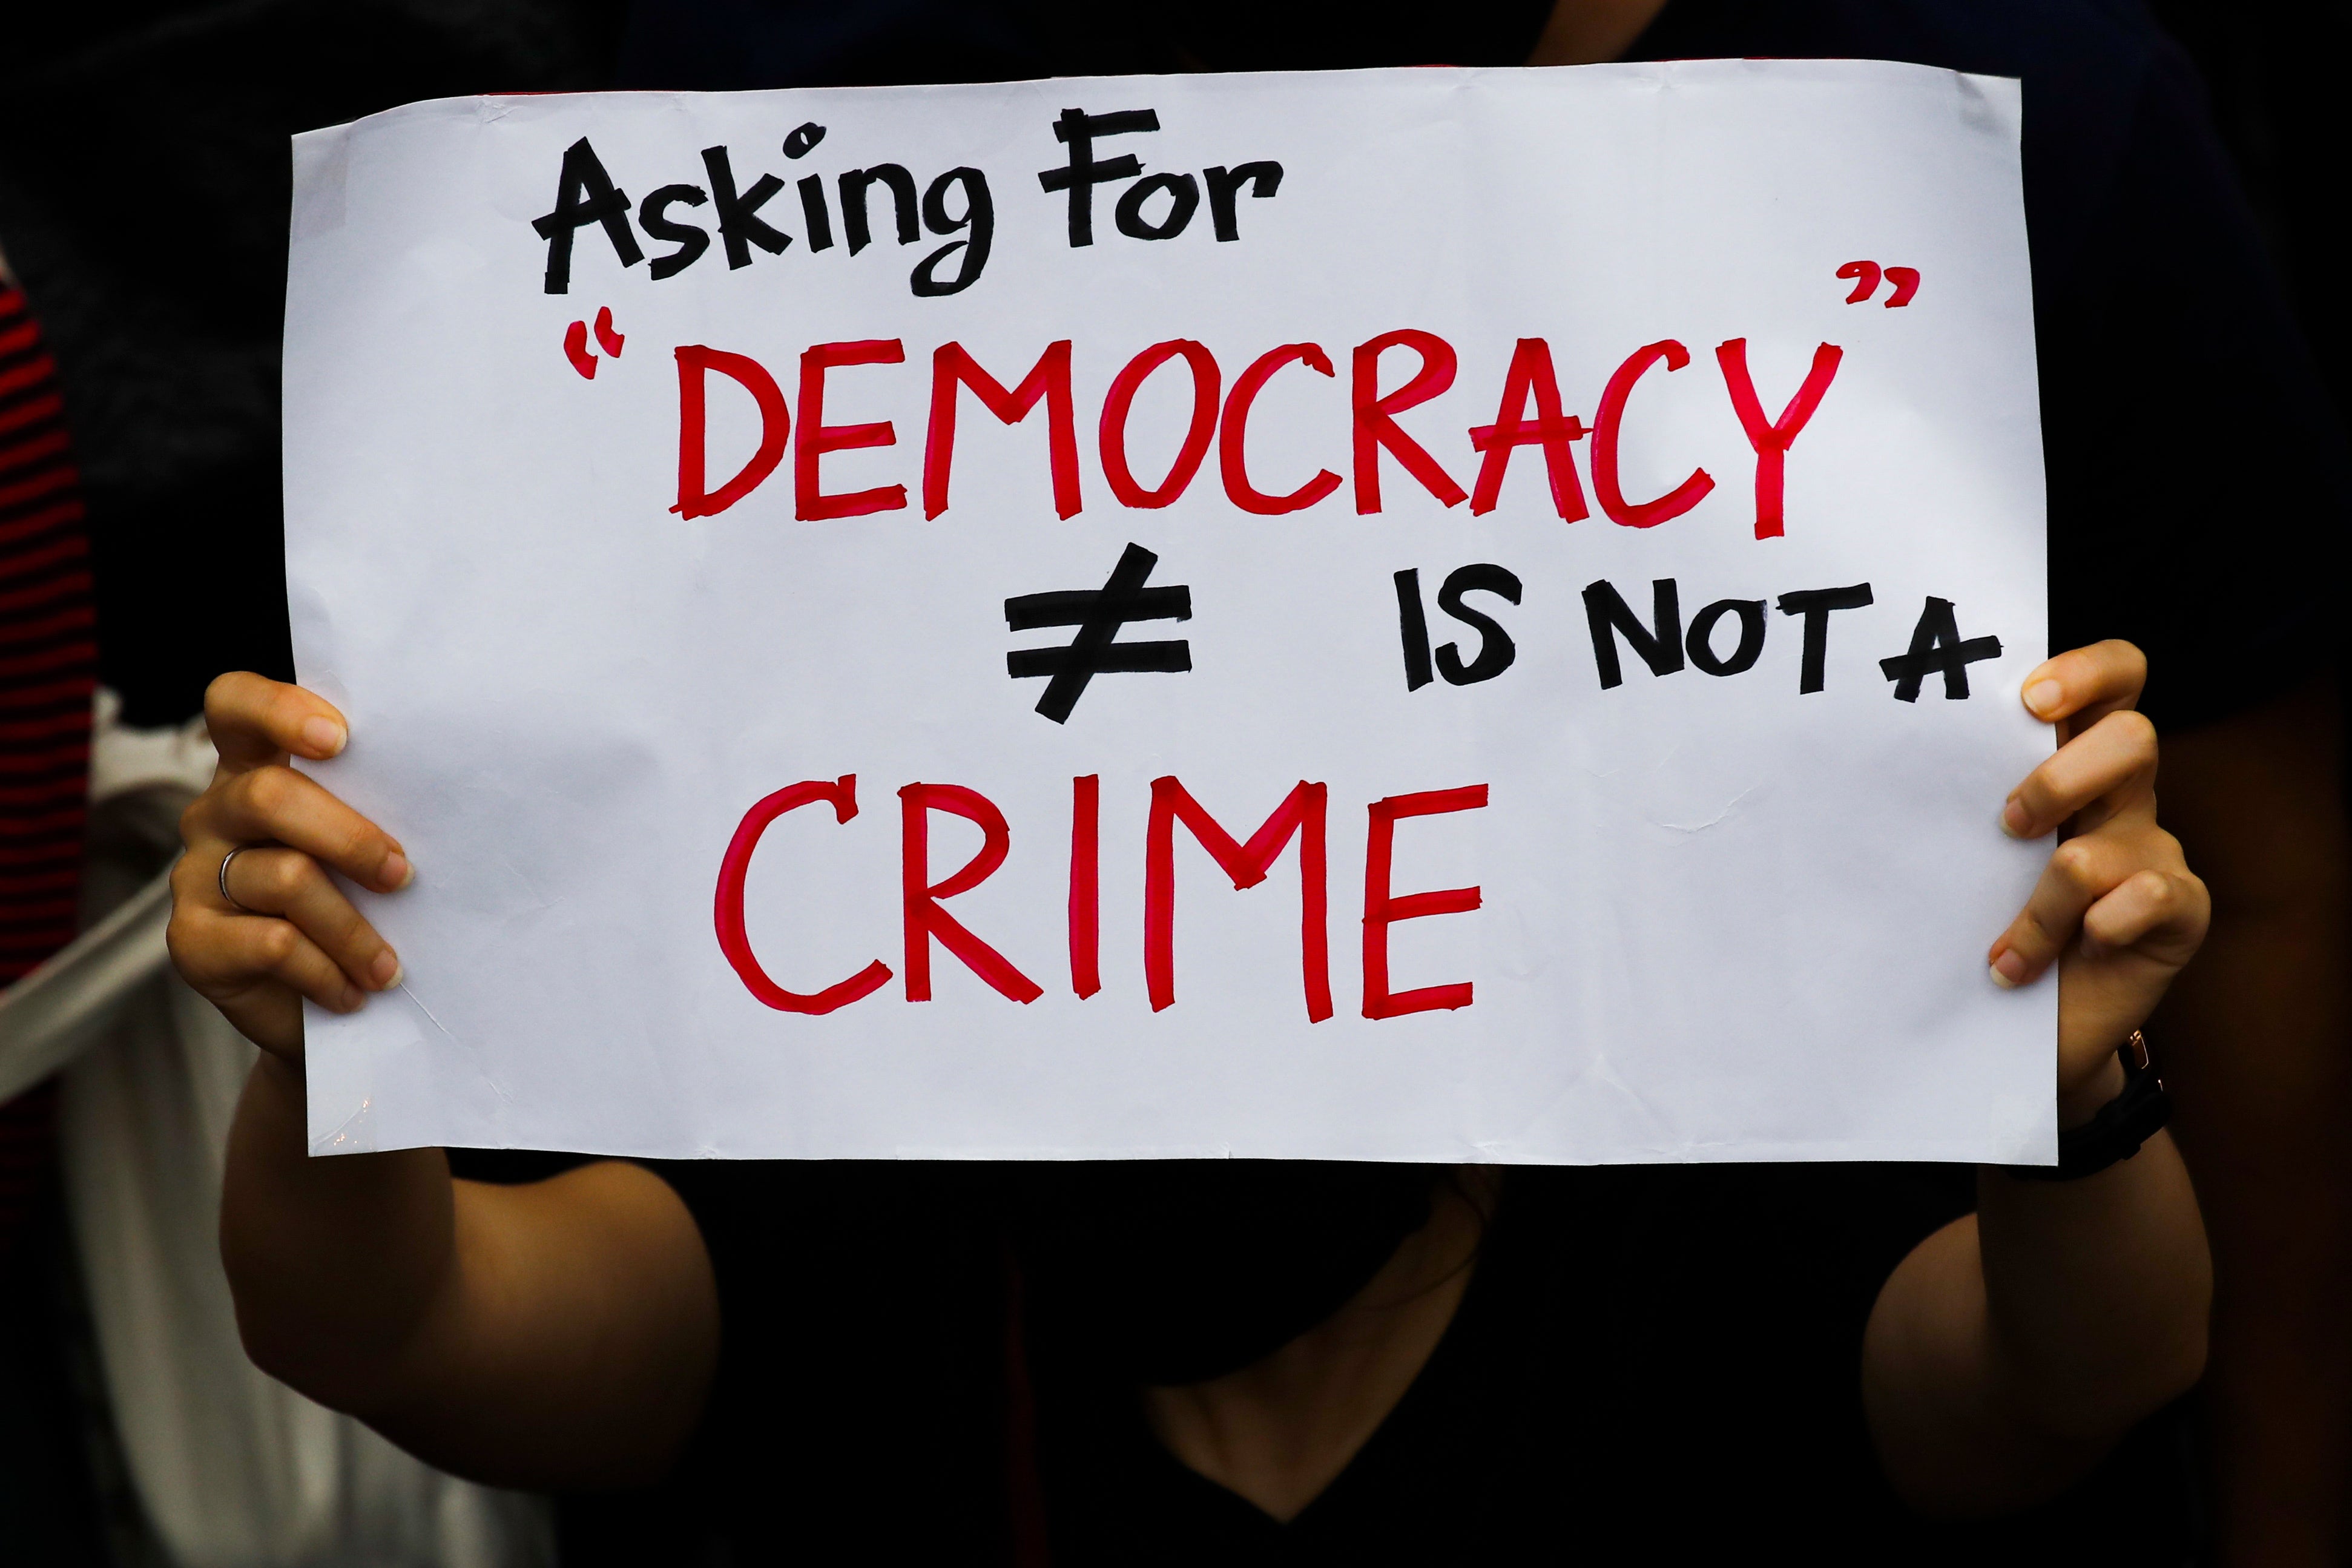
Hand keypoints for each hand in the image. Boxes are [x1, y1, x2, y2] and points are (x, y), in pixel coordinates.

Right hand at [168, 673, 411, 1058]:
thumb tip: (448, 800)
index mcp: (256, 770)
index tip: (341, 739)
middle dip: (351, 837)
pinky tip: (353, 992)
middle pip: (269, 796)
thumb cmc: (361, 907)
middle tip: (403, 875)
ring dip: (354, 928)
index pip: (235, 704)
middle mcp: (216, 814)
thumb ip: (378, 811)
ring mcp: (194, 875)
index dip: (279, 710)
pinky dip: (326, 971)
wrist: (324, 1008)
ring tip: (390, 967)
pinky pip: (272, 943)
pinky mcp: (192, 941)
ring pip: (285, 878)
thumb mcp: (365, 851)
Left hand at [1988, 642, 2209, 1119]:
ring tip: (2004, 941)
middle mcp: (2120, 798)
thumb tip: (1879, 749)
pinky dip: (2092, 930)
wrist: (2003, 1027)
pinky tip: (2039, 965)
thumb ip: (1950, 796)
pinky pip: (2153, 897)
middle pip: (2133, 737)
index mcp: (2071, 761)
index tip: (2028, 698)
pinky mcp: (2179, 912)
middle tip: (2006, 823)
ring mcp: (2153, 854)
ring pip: (2114, 836)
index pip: (2115, 678)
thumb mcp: (1960, 850)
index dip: (2087, 672)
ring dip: (2047, 892)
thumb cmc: (1971, 919)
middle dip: (2061, 777)